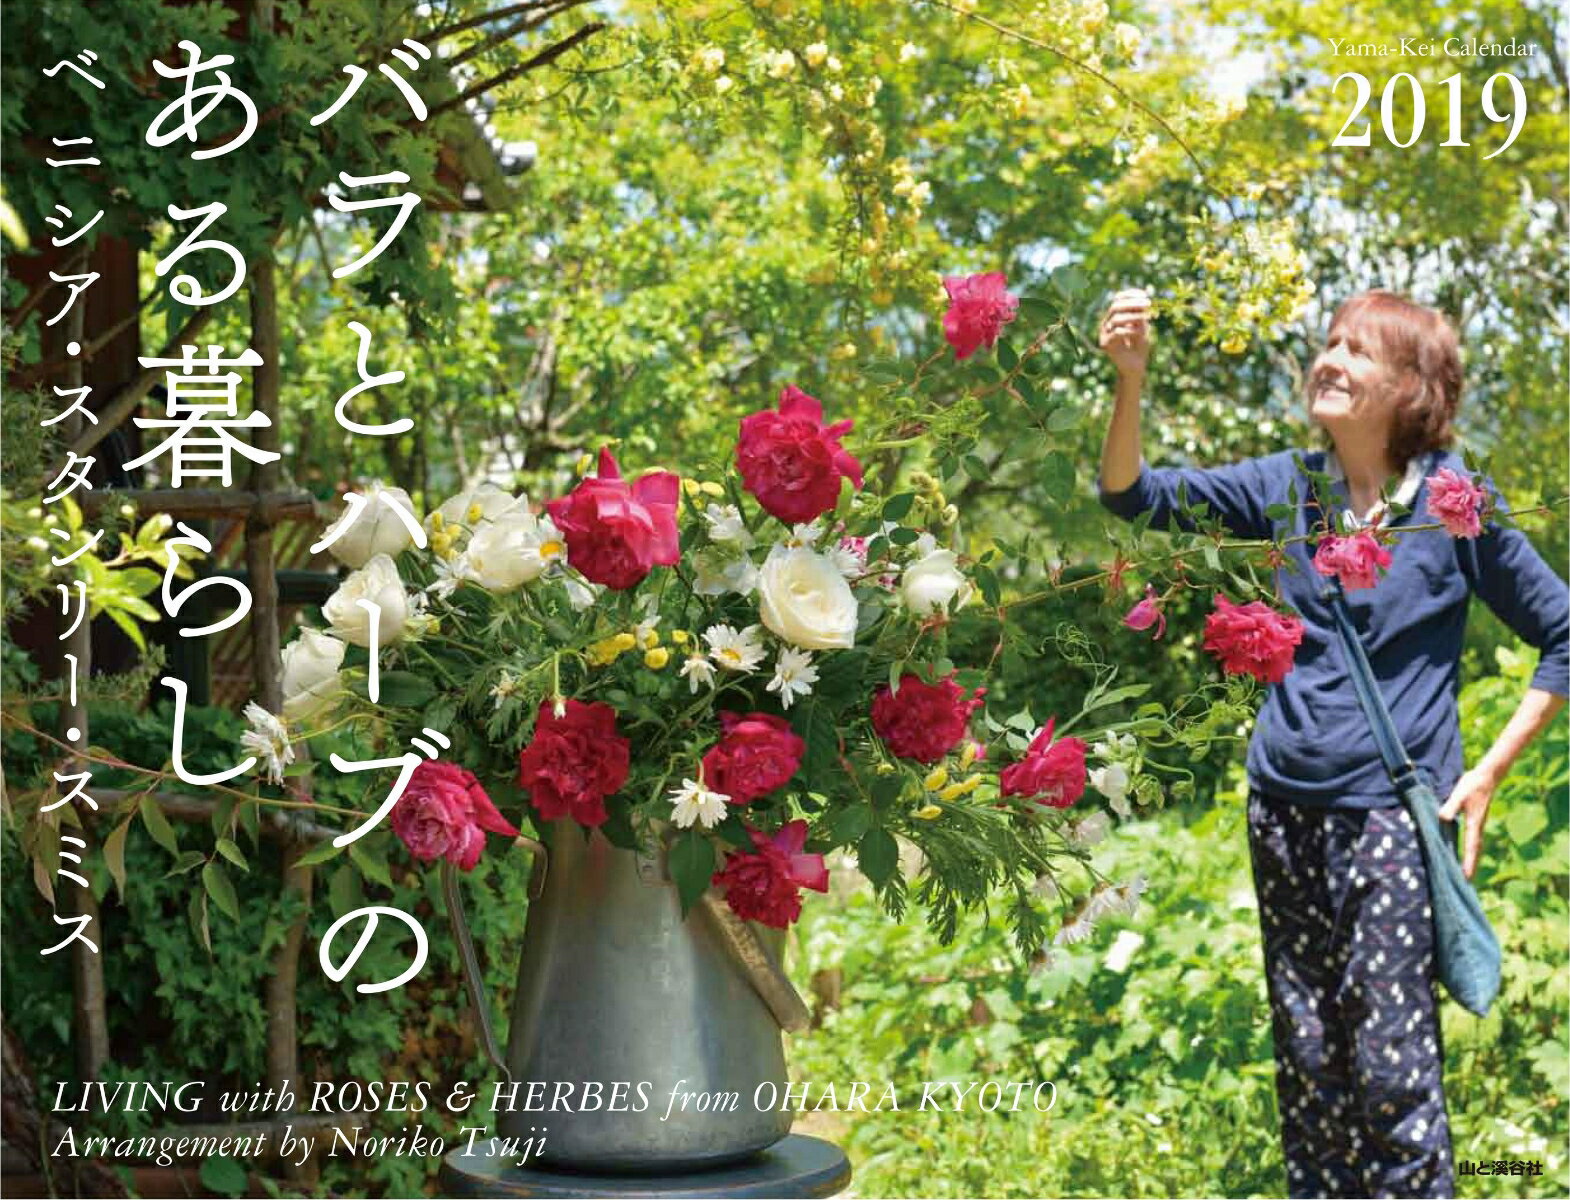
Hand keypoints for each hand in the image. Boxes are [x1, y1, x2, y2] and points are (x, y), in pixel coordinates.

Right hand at [1099, 288, 1152, 375]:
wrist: (1135, 368)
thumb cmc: (1139, 347)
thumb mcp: (1142, 326)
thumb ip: (1139, 314)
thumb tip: (1141, 300)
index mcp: (1113, 317)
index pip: (1118, 299)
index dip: (1130, 294)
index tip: (1145, 294)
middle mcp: (1106, 323)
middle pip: (1115, 306)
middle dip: (1133, 303)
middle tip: (1148, 303)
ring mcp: (1104, 334)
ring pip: (1116, 318)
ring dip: (1134, 316)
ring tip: (1147, 317)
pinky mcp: (1106, 344)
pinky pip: (1117, 332)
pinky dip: (1131, 330)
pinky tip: (1140, 333)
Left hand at [1437, 764, 1497, 878]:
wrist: (1486, 776)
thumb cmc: (1472, 785)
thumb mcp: (1458, 795)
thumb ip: (1450, 806)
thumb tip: (1442, 818)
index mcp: (1473, 824)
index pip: (1470, 847)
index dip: (1468, 862)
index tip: (1467, 877)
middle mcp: (1477, 827)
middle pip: (1475, 851)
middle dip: (1472, 866)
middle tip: (1468, 882)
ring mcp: (1478, 823)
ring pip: (1476, 845)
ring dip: (1472, 858)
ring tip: (1468, 872)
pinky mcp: (1476, 819)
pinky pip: (1473, 838)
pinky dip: (1471, 848)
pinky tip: (1467, 850)